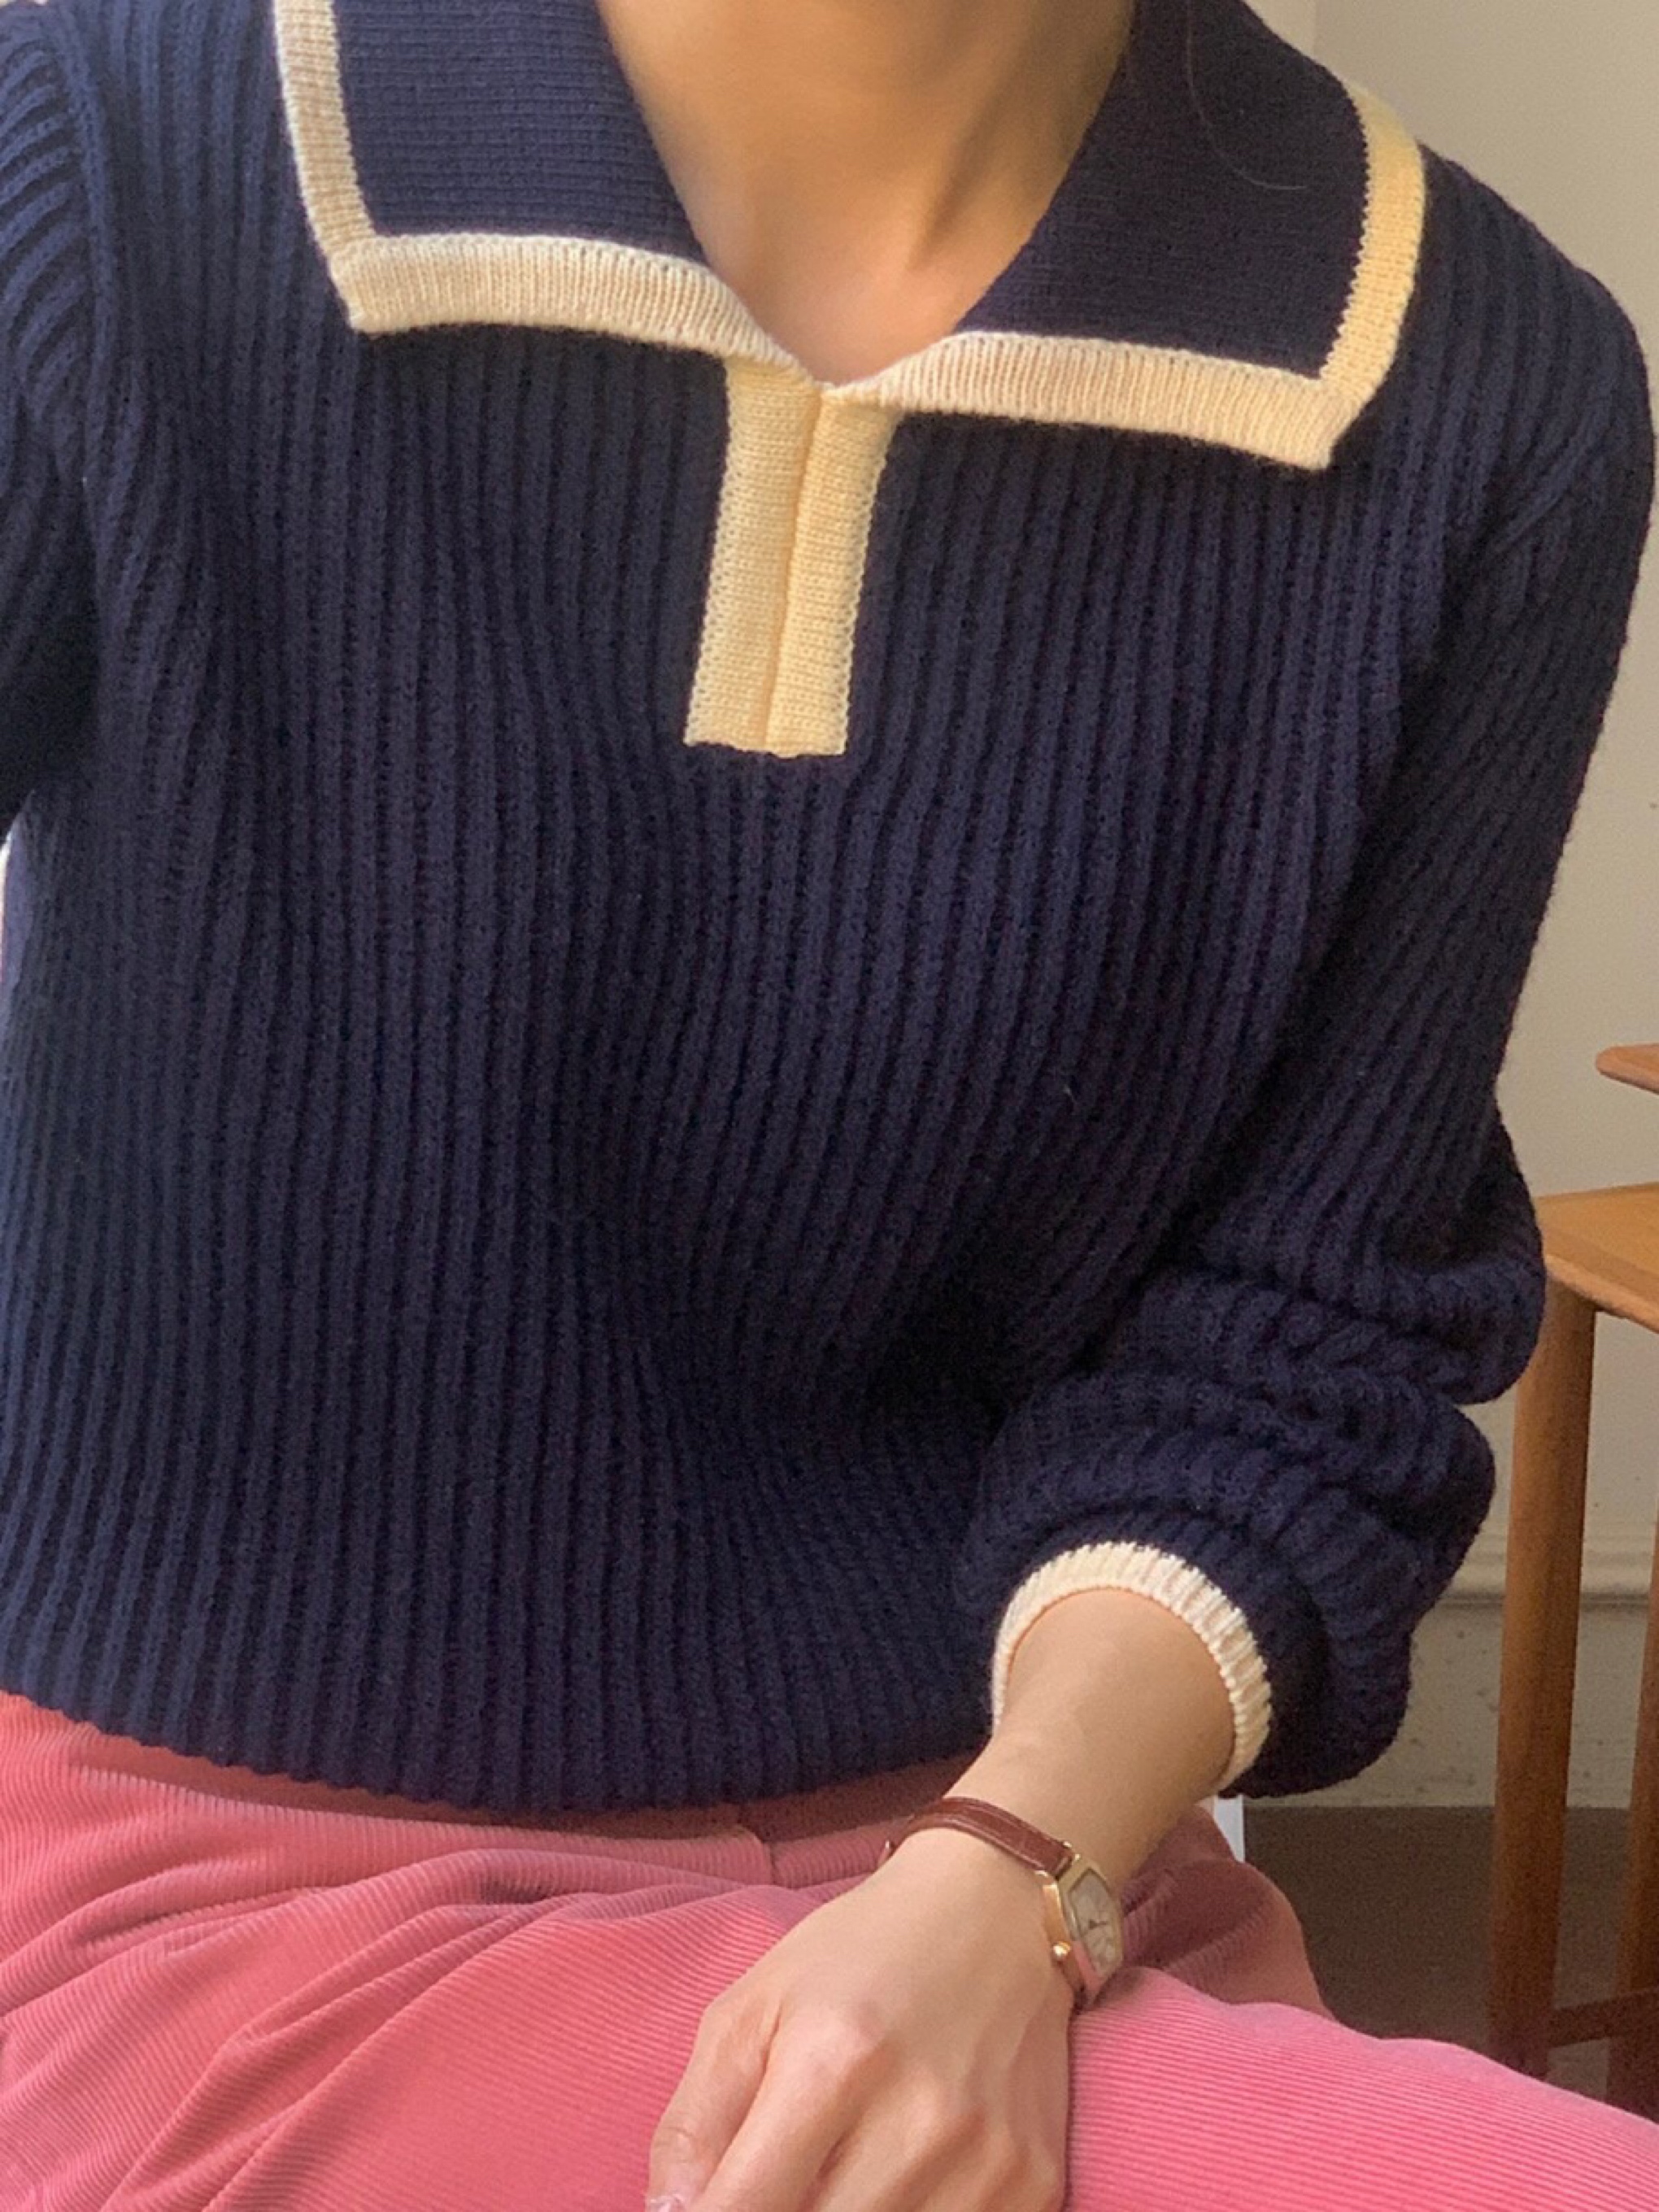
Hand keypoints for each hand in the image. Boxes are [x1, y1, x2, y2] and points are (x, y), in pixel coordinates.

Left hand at [643, 1824, 1077, 2210]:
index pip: (745, 2211)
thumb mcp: (753, 2007)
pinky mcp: (1035, 2182)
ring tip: (833, 2174)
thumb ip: (694, 2123)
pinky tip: (897, 2182)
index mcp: (831, 2062)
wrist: (997, 1909)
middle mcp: (917, 2118)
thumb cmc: (859, 1955)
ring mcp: (986, 2158)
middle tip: (779, 2180)